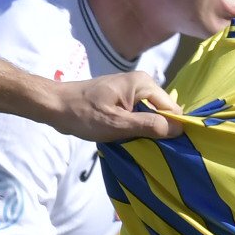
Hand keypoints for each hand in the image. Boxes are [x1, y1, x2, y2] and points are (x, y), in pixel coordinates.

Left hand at [42, 71, 180, 142]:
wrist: (55, 106)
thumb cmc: (83, 113)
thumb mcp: (117, 123)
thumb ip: (149, 126)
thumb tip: (179, 130)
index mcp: (143, 84)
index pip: (172, 108)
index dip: (173, 129)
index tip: (169, 150)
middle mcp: (141, 84)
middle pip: (163, 112)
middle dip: (160, 131)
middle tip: (152, 151)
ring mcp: (131, 92)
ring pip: (151, 116)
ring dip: (147, 132)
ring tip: (141, 147)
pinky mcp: (122, 101)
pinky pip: (139, 116)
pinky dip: (136, 129)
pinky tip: (131, 140)